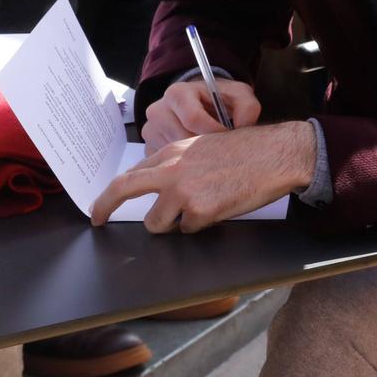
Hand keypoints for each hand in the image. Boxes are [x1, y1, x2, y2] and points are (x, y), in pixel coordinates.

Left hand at [91, 122, 315, 231]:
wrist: (277, 154)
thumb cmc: (248, 150)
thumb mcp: (204, 147)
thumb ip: (177, 163)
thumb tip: (157, 187)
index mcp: (172, 153)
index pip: (129, 175)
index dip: (110, 194)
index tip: (101, 206)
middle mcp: (172, 170)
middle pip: (123, 190)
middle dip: (105, 207)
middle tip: (99, 219)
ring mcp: (184, 192)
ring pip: (157, 223)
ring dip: (172, 223)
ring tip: (199, 209)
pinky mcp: (201, 211)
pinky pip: (188, 230)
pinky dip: (201, 224)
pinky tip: (219, 207)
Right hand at [143, 78, 261, 153]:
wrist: (203, 102)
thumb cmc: (221, 99)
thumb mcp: (240, 95)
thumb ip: (248, 107)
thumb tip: (243, 127)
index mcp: (177, 93)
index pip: (193, 119)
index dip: (215, 132)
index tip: (229, 136)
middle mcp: (158, 110)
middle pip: (182, 140)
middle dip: (206, 148)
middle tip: (222, 150)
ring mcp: (150, 131)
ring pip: (173, 156)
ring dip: (195, 159)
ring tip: (212, 153)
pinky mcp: (149, 148)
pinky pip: (165, 164)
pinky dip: (184, 166)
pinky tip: (199, 159)